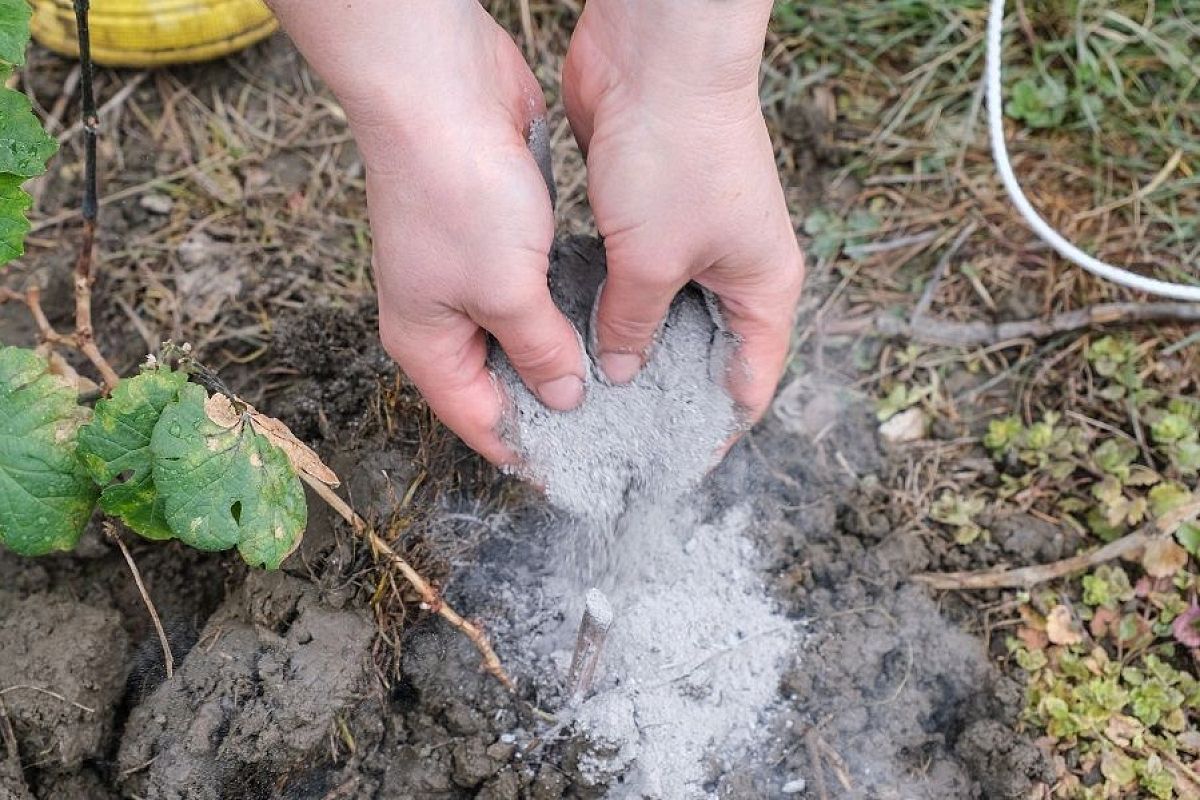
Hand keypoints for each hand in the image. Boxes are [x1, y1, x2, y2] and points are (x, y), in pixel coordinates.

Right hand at [271, 0, 584, 465]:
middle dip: (547, 404)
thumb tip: (564, 395)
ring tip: (613, 382)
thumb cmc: (456, 194)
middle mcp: (439, 316)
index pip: (477, 420)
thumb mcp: (506, 291)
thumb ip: (539, 350)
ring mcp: (464, 274)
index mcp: (426, 343)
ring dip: (556, 354)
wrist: (440, 92)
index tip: (578, 473)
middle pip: (496, 382)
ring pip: (515, 336)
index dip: (526, 450)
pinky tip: (599, 319)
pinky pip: (527, 291)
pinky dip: (558, 308)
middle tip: (611, 428)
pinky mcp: (492, 237)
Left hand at [563, 0, 803, 423]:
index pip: (749, 382)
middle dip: (665, 395)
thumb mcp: (652, 261)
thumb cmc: (675, 154)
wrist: (654, 55)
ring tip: (588, 398)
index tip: (670, 464)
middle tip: (614, 438)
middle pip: (708, 354)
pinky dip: (614, 309)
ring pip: (667, 319)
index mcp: (763, 289)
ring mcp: (697, 242)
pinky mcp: (655, 218)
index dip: (713, 428)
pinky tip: (576, 338)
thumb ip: (632, 324)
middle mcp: (737, 271)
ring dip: (633, 351)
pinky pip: (638, 282)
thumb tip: (615, 371)